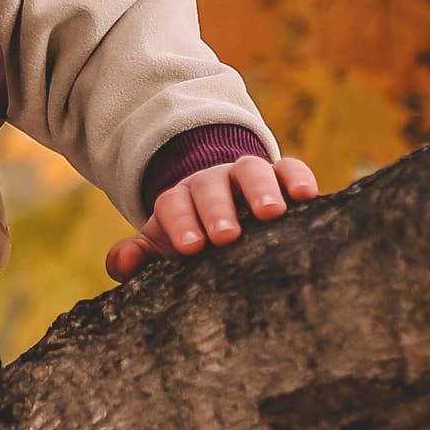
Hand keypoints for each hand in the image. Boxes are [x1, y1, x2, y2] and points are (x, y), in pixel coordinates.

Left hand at [106, 151, 319, 280]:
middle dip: (217, 209)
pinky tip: (306, 196)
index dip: (181, 223)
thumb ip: (135, 258)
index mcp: (179, 200)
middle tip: (226, 236)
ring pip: (250, 171)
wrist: (220, 209)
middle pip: (210, 187)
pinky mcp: (279, 175)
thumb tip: (122, 263)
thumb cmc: (191, 240)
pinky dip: (297, 177)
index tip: (191, 247)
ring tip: (272, 213)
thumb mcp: (160, 248)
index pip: (174, 205)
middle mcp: (212, 182)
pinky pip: (288, 167)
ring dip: (260, 189)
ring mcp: (246, 175)